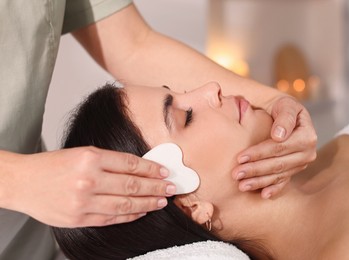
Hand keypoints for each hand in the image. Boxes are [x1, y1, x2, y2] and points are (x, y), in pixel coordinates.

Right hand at [7, 147, 174, 226]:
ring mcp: (84, 202)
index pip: (131, 164)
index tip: (164, 171)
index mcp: (90, 158)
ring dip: (147, 203)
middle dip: (156, 187)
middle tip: (171, 187)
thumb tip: (139, 169)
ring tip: (162, 201)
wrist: (23, 182)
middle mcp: (88, 179)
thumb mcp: (82, 153)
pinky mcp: (79, 219)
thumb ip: (109, 161)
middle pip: (132, 184)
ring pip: (125, 204)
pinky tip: (142, 212)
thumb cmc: (53, 165)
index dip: (151, 168)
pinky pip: (112, 219)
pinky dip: (130, 216)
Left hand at [232, 96, 316, 197]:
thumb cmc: (284, 108)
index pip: (279, 147)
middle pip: (278, 164)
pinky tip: (262, 195)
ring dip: (259, 181)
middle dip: (255, 170)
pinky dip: (273, 189)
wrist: (285, 114)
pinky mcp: (294, 170)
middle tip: (236, 174)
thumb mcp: (286, 105)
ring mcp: (301, 164)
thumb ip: (284, 118)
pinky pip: (283, 182)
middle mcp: (307, 153)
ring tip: (241, 185)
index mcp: (307, 136)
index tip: (241, 157)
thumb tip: (279, 135)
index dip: (259, 153)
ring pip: (278, 175)